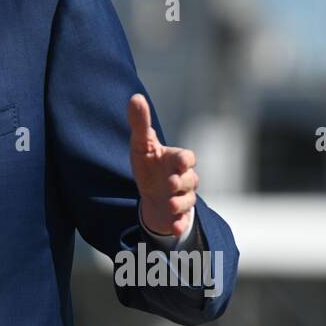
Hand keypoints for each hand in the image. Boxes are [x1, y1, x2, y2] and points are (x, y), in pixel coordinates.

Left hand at [127, 94, 196, 238]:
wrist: (150, 193)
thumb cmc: (149, 165)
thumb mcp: (141, 145)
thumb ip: (140, 123)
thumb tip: (135, 97)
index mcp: (177, 160)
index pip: (188, 158)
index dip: (185, 160)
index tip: (180, 161)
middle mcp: (184, 179)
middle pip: (191, 180)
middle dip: (182, 182)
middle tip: (171, 184)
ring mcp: (182, 198)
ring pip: (188, 200)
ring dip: (180, 203)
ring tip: (169, 204)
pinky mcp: (178, 215)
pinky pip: (183, 220)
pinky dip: (180, 224)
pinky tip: (174, 227)